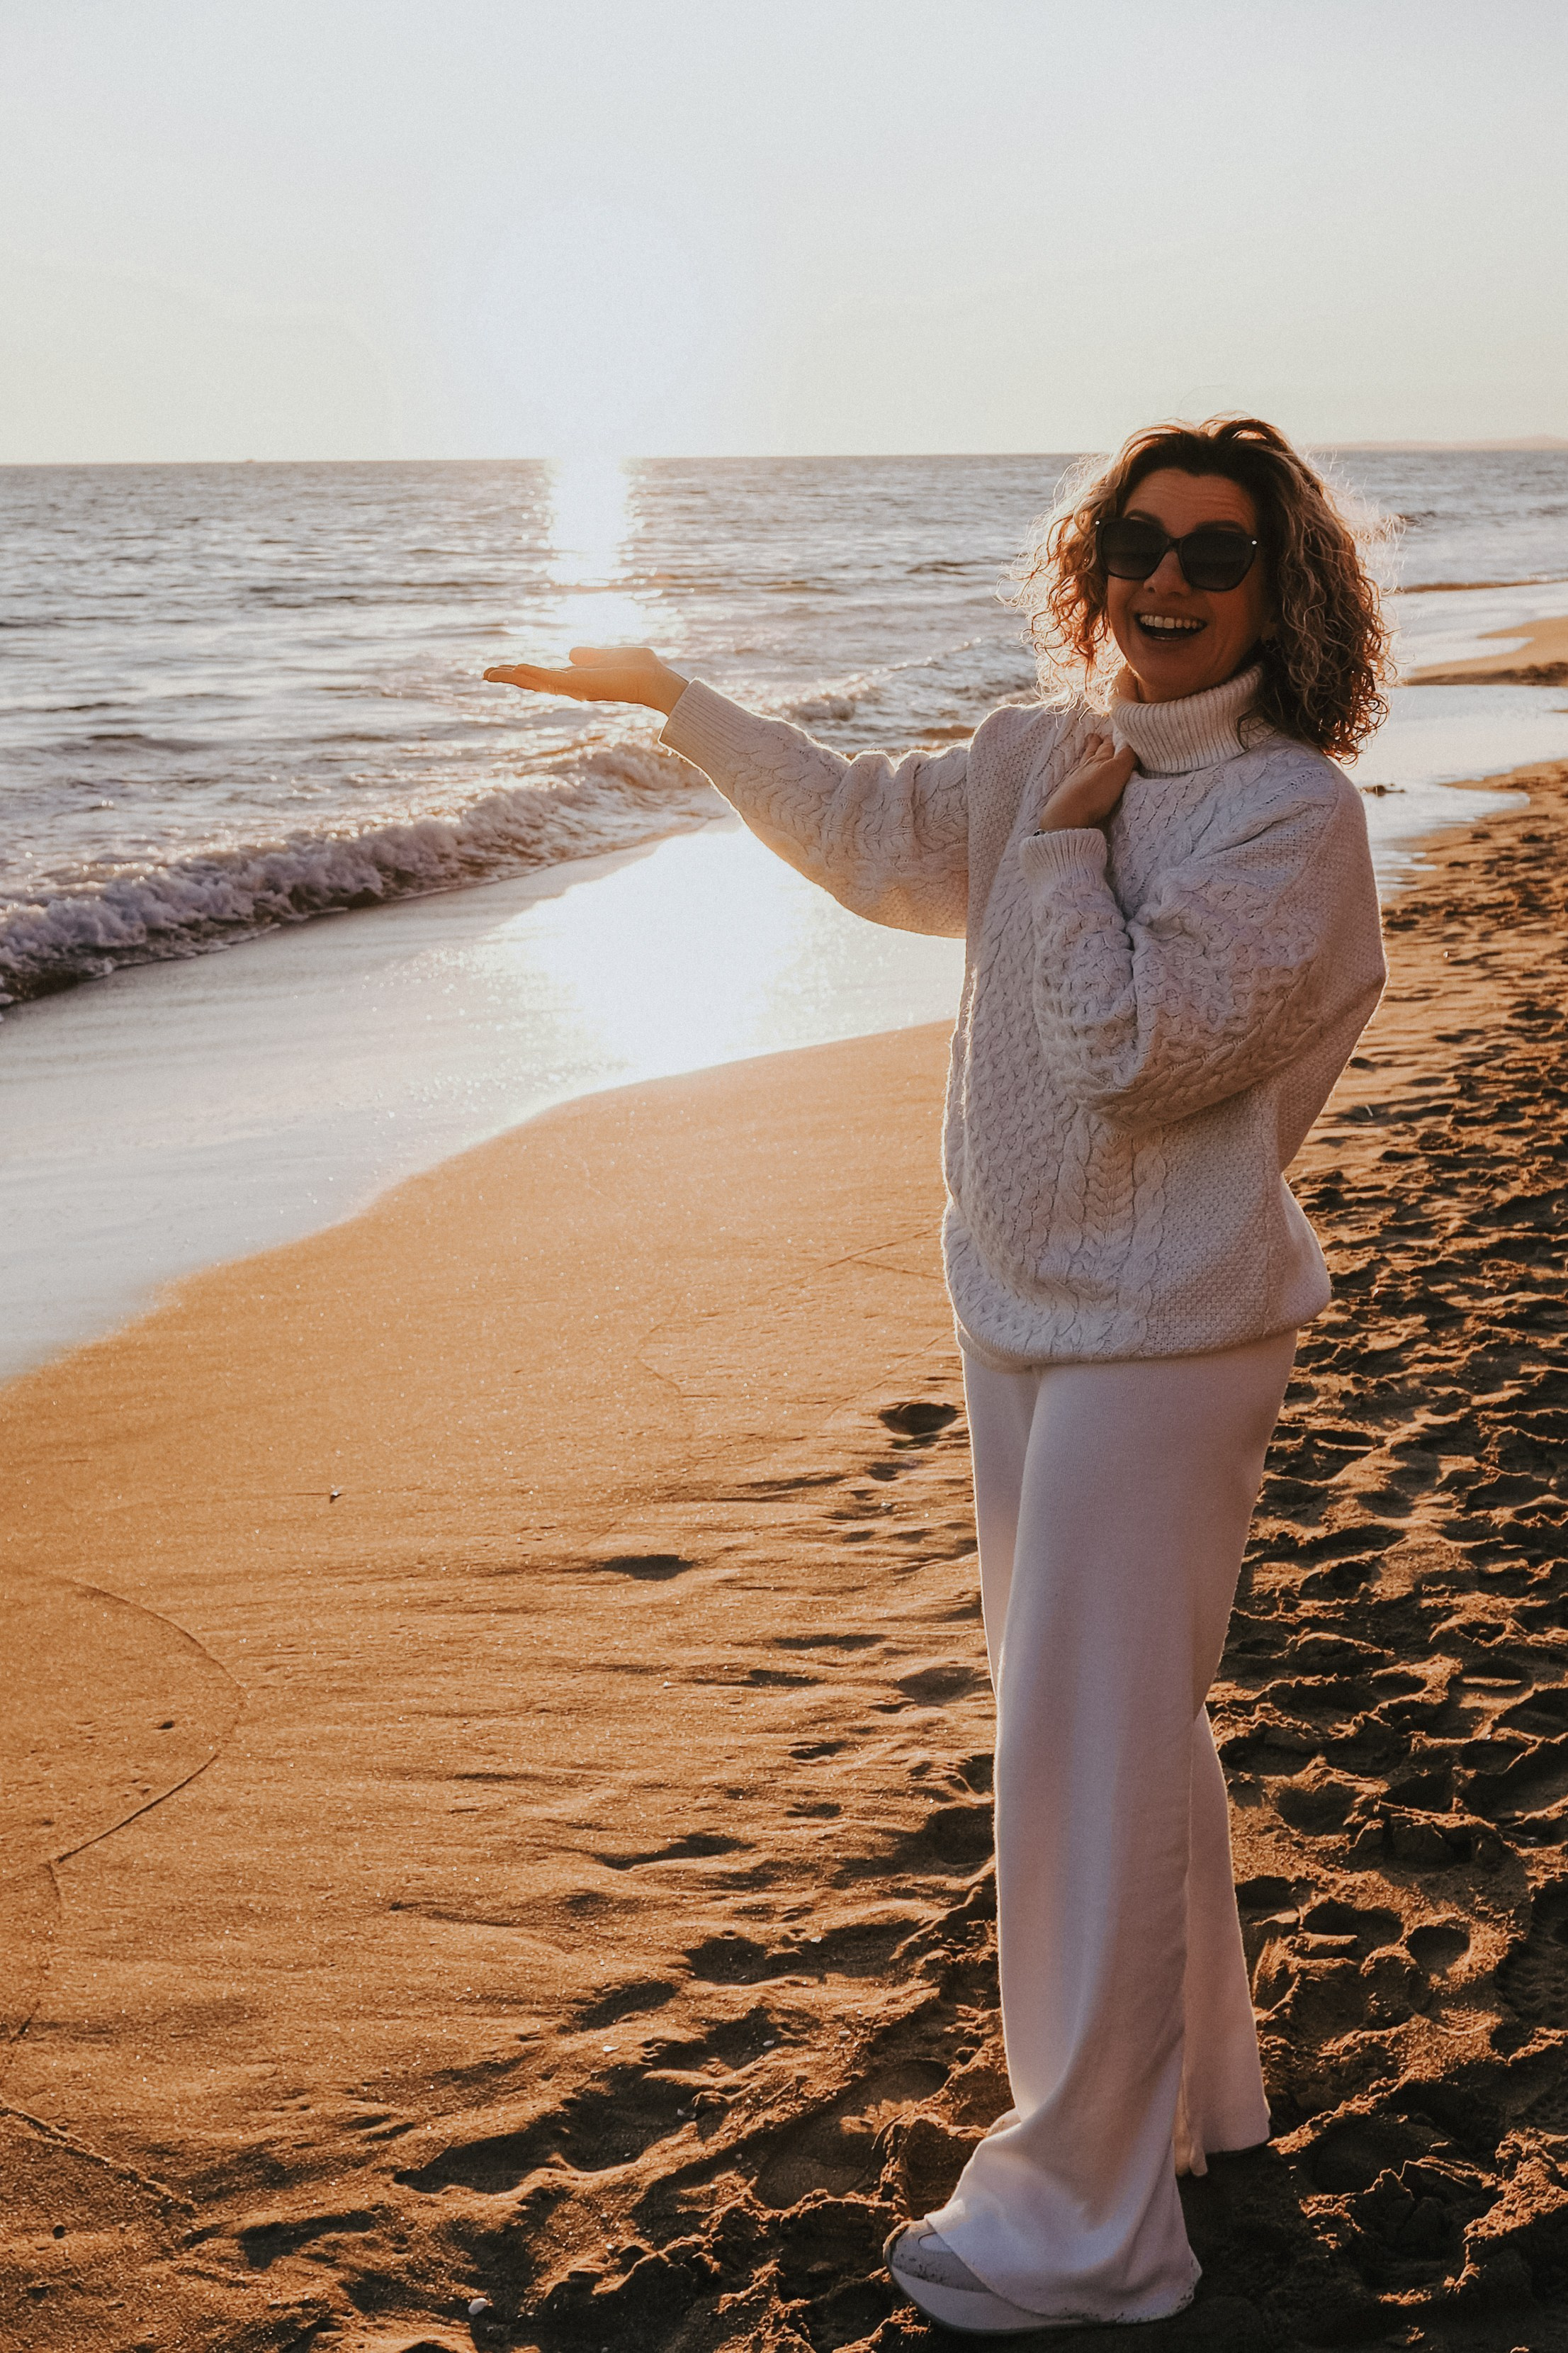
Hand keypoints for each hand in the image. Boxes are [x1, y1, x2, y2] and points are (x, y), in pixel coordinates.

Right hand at [483, 644, 688, 716]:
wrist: (656, 680)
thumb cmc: (640, 668)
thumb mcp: (609, 655)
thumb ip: (590, 655)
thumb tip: (571, 653)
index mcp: (578, 678)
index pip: (544, 675)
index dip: (523, 673)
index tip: (504, 669)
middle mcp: (573, 686)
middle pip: (534, 681)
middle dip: (510, 678)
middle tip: (484, 674)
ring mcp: (575, 687)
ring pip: (536, 682)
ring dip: (513, 677)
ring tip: (489, 674)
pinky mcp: (581, 685)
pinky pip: (552, 679)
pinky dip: (533, 674)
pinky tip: (516, 668)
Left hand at [1036, 733, 1136, 831]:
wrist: (1068, 817)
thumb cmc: (1094, 792)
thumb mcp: (1117, 770)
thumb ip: (1127, 756)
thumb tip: (1133, 746)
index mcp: (1099, 760)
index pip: (1108, 746)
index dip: (1112, 739)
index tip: (1113, 733)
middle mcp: (1086, 768)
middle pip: (1094, 752)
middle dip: (1098, 743)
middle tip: (1098, 736)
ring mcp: (1076, 781)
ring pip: (1084, 763)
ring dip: (1088, 753)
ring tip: (1089, 745)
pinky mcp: (1070, 796)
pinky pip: (1076, 778)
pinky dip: (1079, 771)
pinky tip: (1078, 773)